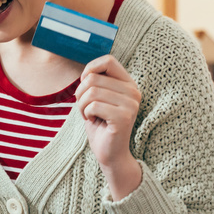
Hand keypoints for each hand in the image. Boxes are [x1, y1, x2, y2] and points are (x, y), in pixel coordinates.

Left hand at [75, 55, 142, 199]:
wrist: (110, 153)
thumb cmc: (101, 124)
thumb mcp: (98, 98)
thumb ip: (96, 81)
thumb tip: (86, 71)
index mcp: (129, 84)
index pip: (108, 60)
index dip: (90, 69)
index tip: (85, 85)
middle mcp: (134, 92)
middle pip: (93, 78)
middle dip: (80, 93)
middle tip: (86, 108)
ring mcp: (131, 104)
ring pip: (91, 92)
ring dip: (82, 105)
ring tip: (90, 115)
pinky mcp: (124, 117)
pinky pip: (93, 105)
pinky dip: (86, 114)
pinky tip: (93, 122)